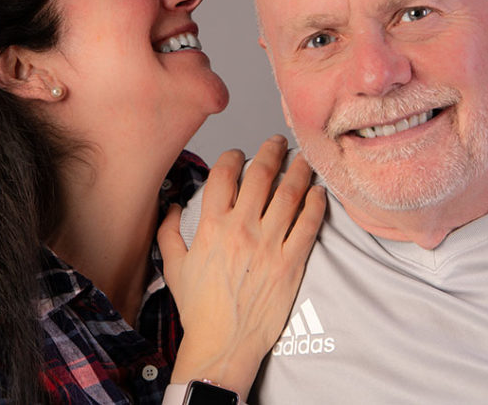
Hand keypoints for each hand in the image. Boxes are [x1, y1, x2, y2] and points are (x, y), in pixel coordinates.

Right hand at [158, 135, 325, 397]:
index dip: (233, 157)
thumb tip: (171, 205)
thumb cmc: (198, 310)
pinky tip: (319, 191)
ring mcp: (269, 246)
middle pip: (261, 175)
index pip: (224, 175)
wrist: (223, 345)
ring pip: (290, 194)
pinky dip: (316, 203)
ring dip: (299, 169)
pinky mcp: (291, 263)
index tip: (239, 154)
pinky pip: (309, 225)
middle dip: (271, 151)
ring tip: (303, 158)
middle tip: (277, 142)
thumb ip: (168, 232)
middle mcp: (241, 230)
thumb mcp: (174, 268)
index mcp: (211, 227)